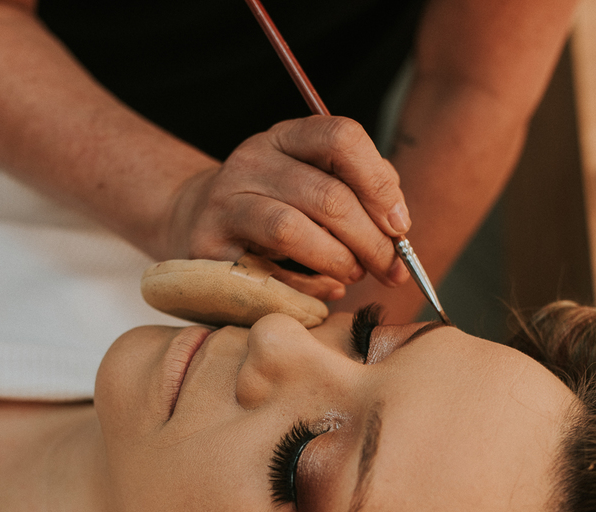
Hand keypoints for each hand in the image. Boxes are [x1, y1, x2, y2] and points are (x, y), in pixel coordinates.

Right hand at [166, 116, 411, 299]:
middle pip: (327, 195)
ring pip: (292, 230)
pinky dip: (303, 288)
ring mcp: (225, 201)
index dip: (379, 184)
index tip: (399, 225)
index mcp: (286, 137)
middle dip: (371, 240)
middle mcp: (252, 160)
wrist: (196, 223)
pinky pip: (264, 271)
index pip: (341, 136)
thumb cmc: (275, 207)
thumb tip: (397, 225)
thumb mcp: (314, 182)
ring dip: (337, 261)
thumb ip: (359, 191)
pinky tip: (321, 291)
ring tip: (353, 275)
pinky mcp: (207, 246)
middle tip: (390, 269)